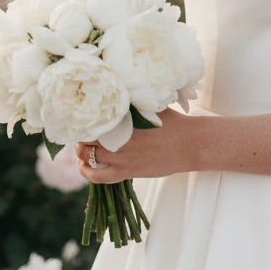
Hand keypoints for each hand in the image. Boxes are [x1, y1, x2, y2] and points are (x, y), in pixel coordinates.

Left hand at [76, 106, 195, 183]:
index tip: (83, 120)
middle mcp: (118, 137)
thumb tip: (119, 93)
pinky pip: (97, 177)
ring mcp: (120, 156)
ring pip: (87, 157)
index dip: (83, 121)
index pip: (92, 119)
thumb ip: (133, 103)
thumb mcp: (152, 107)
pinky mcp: (126, 172)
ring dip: (81, 154)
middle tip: (84, 135)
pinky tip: (86, 167)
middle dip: (81, 136)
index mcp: (123, 119)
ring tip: (83, 150)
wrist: (189, 144)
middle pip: (85, 138)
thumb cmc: (173, 122)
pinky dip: (87, 172)